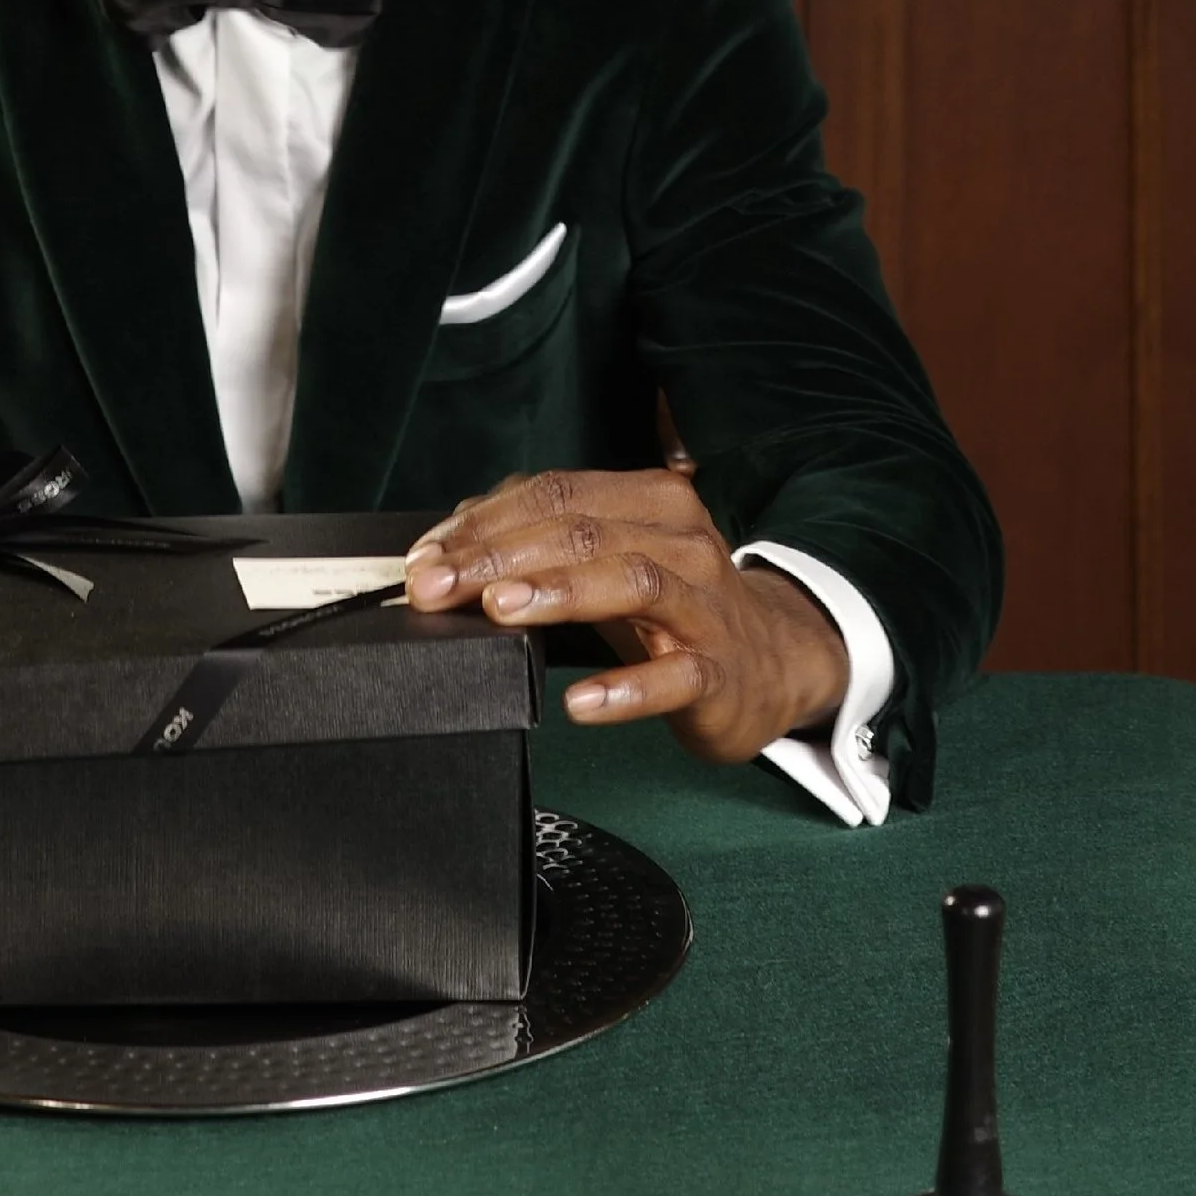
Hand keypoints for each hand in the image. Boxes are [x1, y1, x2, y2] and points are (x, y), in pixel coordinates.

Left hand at [403, 465, 845, 762]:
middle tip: (434, 586)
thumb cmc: (671, 610)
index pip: (556, 493)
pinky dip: (625, 688)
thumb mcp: (608, 563)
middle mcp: (681, 541)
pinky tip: (581, 702)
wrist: (769, 664)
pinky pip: (675, 676)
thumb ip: (538, 544)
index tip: (426, 557)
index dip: (483, 521)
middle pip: (581, 532)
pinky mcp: (719, 670)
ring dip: (558, 593)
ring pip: (631, 582)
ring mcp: (704, 604)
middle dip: (498, 556)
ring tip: (498, 611)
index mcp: (649, 501)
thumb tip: (448, 541)